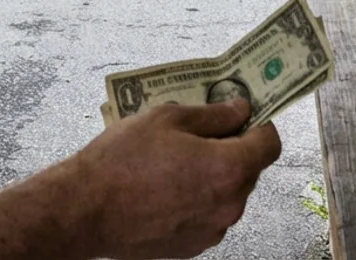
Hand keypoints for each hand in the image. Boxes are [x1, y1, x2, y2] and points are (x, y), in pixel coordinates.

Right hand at [68, 100, 281, 259]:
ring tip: (175, 163)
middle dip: (233, 148)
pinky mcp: (193, 245)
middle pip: (249, 169)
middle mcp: (229, 204)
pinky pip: (208, 215)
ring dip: (214, 176)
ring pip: (228, 194)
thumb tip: (240, 110)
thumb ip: (213, 115)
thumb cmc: (122, 159)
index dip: (260, 124)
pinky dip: (197, 199)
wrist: (85, 209)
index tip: (243, 115)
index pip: (270, 144)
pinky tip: (166, 188)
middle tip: (198, 134)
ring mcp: (212, 229)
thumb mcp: (167, 118)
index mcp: (228, 168)